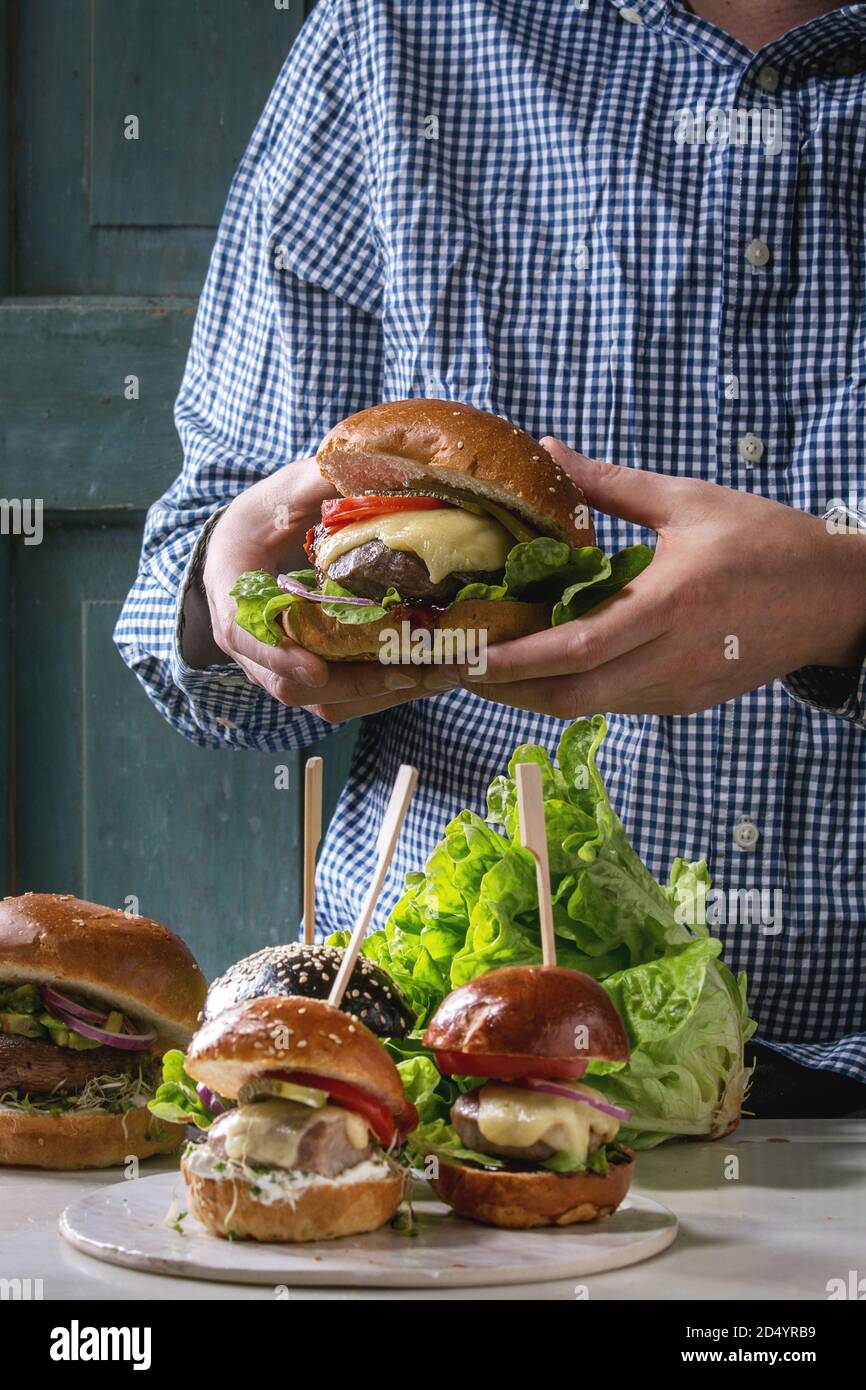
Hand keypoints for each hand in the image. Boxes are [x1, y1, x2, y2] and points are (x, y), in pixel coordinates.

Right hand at [201, 458, 425, 720]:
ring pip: (324, 701)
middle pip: (292, 685)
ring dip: (380, 694)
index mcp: (233, 597)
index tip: (316, 670)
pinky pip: (346, 697)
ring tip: (435, 675)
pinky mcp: (313, 673)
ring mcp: (283, 665)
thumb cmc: (261, 520)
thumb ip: (318, 483)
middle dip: (355, 684)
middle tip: (409, 670)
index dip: (278, 657)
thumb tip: (370, 466)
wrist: (242, 548)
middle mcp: (253, 645)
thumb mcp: (282, 493)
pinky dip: (386, 690)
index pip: (246, 637)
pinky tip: (430, 672)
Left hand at [463, 440, 865, 718]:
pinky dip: (571, 691)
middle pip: (571, 697)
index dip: (516, 659)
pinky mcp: (685, 702)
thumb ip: (609, 484)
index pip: (579, 648)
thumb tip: (546, 453)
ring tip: (485, 669)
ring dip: (532, 694)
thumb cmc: (765, 540)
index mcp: (671, 603)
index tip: (465, 653)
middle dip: (506, 690)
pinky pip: (615, 704)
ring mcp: (679, 690)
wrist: (835, 597)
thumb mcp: (687, 500)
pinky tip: (543, 669)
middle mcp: (672, 659)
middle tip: (454, 668)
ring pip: (588, 708)